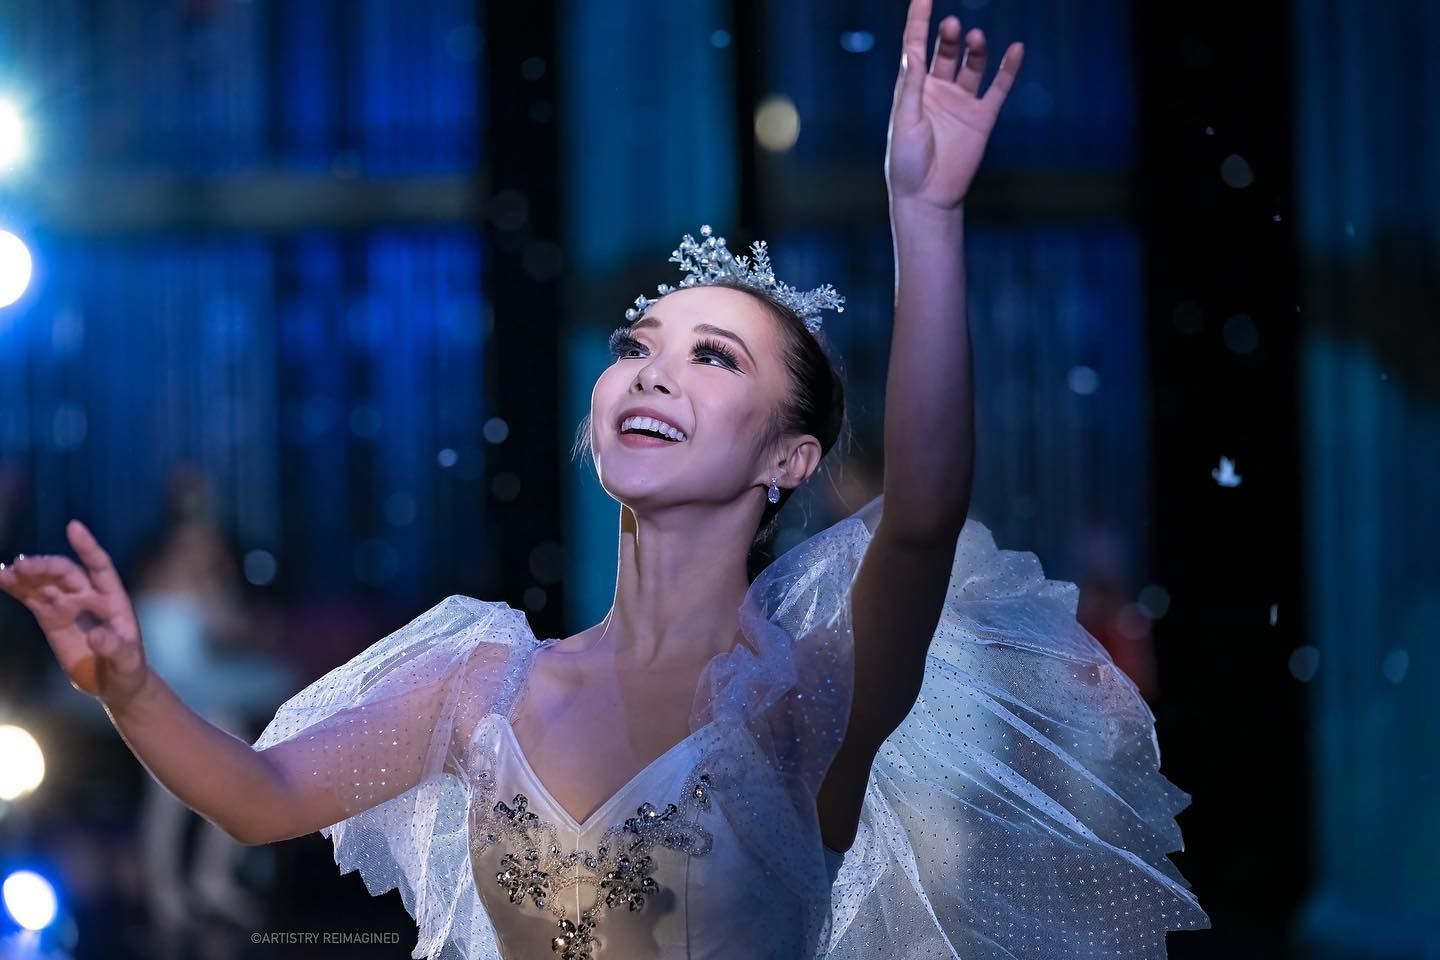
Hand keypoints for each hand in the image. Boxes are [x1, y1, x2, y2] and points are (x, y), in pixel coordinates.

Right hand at [0, 520, 150, 708]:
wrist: (112, 682)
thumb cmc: (127, 669)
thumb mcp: (126, 661)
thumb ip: (114, 647)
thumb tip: (96, 635)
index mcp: (114, 598)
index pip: (100, 566)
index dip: (88, 547)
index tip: (73, 527)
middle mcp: (90, 595)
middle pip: (66, 573)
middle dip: (45, 567)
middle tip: (22, 566)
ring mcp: (68, 604)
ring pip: (45, 582)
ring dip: (27, 575)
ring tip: (6, 572)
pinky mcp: (51, 617)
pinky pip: (32, 597)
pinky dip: (17, 588)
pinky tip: (2, 579)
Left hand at [885, 0, 1023, 210]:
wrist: (928, 197)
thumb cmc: (906, 162)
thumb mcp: (904, 121)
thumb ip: (911, 87)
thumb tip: (912, 52)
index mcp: (912, 89)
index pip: (914, 46)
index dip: (918, 20)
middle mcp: (937, 90)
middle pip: (945, 52)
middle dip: (948, 37)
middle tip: (952, 26)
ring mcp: (961, 102)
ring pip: (972, 65)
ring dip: (974, 49)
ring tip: (974, 37)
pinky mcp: (981, 117)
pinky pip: (998, 88)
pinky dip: (1008, 69)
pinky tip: (1015, 49)